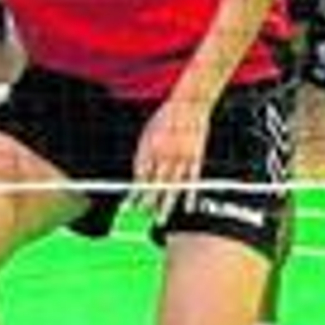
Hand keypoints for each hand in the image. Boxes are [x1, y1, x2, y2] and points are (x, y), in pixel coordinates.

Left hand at [130, 97, 210, 224]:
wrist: (188, 104)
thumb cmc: (166, 118)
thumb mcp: (148, 132)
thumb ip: (143, 153)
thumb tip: (139, 175)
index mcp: (149, 148)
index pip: (140, 176)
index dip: (135, 192)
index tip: (129, 206)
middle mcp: (163, 154)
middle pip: (154, 184)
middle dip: (147, 202)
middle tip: (142, 217)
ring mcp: (180, 157)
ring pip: (172, 187)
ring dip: (165, 205)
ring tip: (160, 219)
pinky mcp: (196, 157)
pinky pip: (193, 180)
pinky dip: (190, 195)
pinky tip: (187, 208)